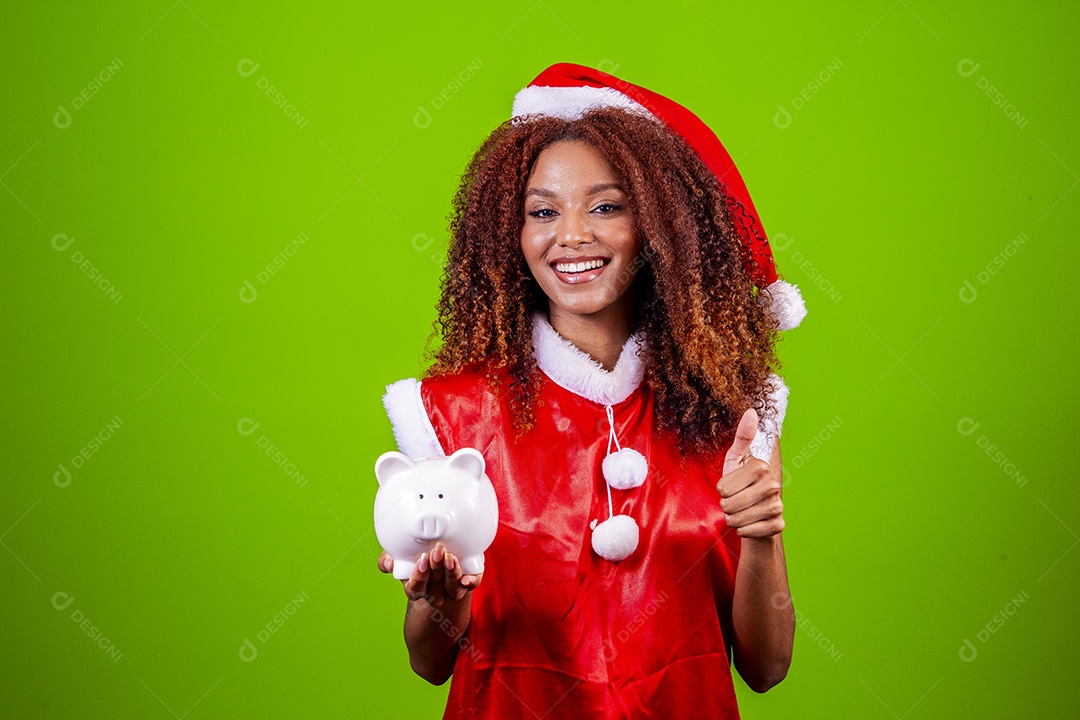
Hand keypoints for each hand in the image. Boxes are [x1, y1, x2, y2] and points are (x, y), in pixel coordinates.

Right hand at [377, 543, 482, 606]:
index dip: (419, 576)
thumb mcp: (398, 554)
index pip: (415, 588)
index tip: (422, 558)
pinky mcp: (468, 581)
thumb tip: (389, 563)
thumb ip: (388, 558)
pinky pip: (471, 584)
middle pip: (435, 588)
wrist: (438, 552)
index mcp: (415, 587)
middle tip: (438, 550)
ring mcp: (451, 588)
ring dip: (451, 574)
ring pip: (453, 589)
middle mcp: (434, 592)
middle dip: (436, 569)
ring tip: (451, 557)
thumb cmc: (414, 554)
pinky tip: (468, 578)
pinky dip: (471, 581)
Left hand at [717, 408, 784, 538]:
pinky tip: (750, 523)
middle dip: (726, 505)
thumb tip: (751, 411)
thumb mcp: (737, 458)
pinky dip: (743, 530)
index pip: (723, 488)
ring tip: (741, 511)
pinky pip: (747, 532)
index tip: (732, 485)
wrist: (758, 510)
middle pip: (728, 505)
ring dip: (733, 519)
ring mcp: (777, 505)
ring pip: (736, 520)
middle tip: (736, 500)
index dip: (722, 489)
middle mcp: (772, 485)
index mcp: (761, 467)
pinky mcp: (778, 524)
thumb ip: (742, 437)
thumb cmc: (743, 482)